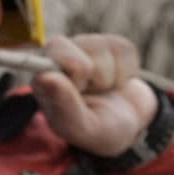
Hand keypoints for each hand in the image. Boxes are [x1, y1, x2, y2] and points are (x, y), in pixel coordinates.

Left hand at [32, 33, 164, 160]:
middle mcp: (57, 59)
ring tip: (104, 89)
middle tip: (92, 93)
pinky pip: (123, 48)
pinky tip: (117, 81)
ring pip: (100, 47)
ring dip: (110, 76)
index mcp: (43, 80)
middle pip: (73, 53)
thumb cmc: (99, 129)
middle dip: (92, 78)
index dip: (70, 78)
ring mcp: (82, 47)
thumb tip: (47, 77)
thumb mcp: (81, 128)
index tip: (80, 89)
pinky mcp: (107, 44)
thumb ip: (64, 106)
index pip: (43, 63)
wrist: (130, 124)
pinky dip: (127, 70)